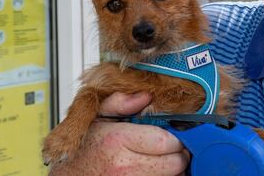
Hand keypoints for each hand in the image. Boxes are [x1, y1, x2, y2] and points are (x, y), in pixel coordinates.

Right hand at [49, 92, 188, 175]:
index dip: (176, 138)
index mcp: (118, 140)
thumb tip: (145, 95)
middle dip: (179, 153)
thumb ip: (120, 103)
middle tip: (174, 148)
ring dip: (174, 168)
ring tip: (165, 159)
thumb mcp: (97, 118)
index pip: (165, 141)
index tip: (174, 135)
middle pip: (173, 162)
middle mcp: (124, 165)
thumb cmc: (85, 148)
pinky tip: (157, 169)